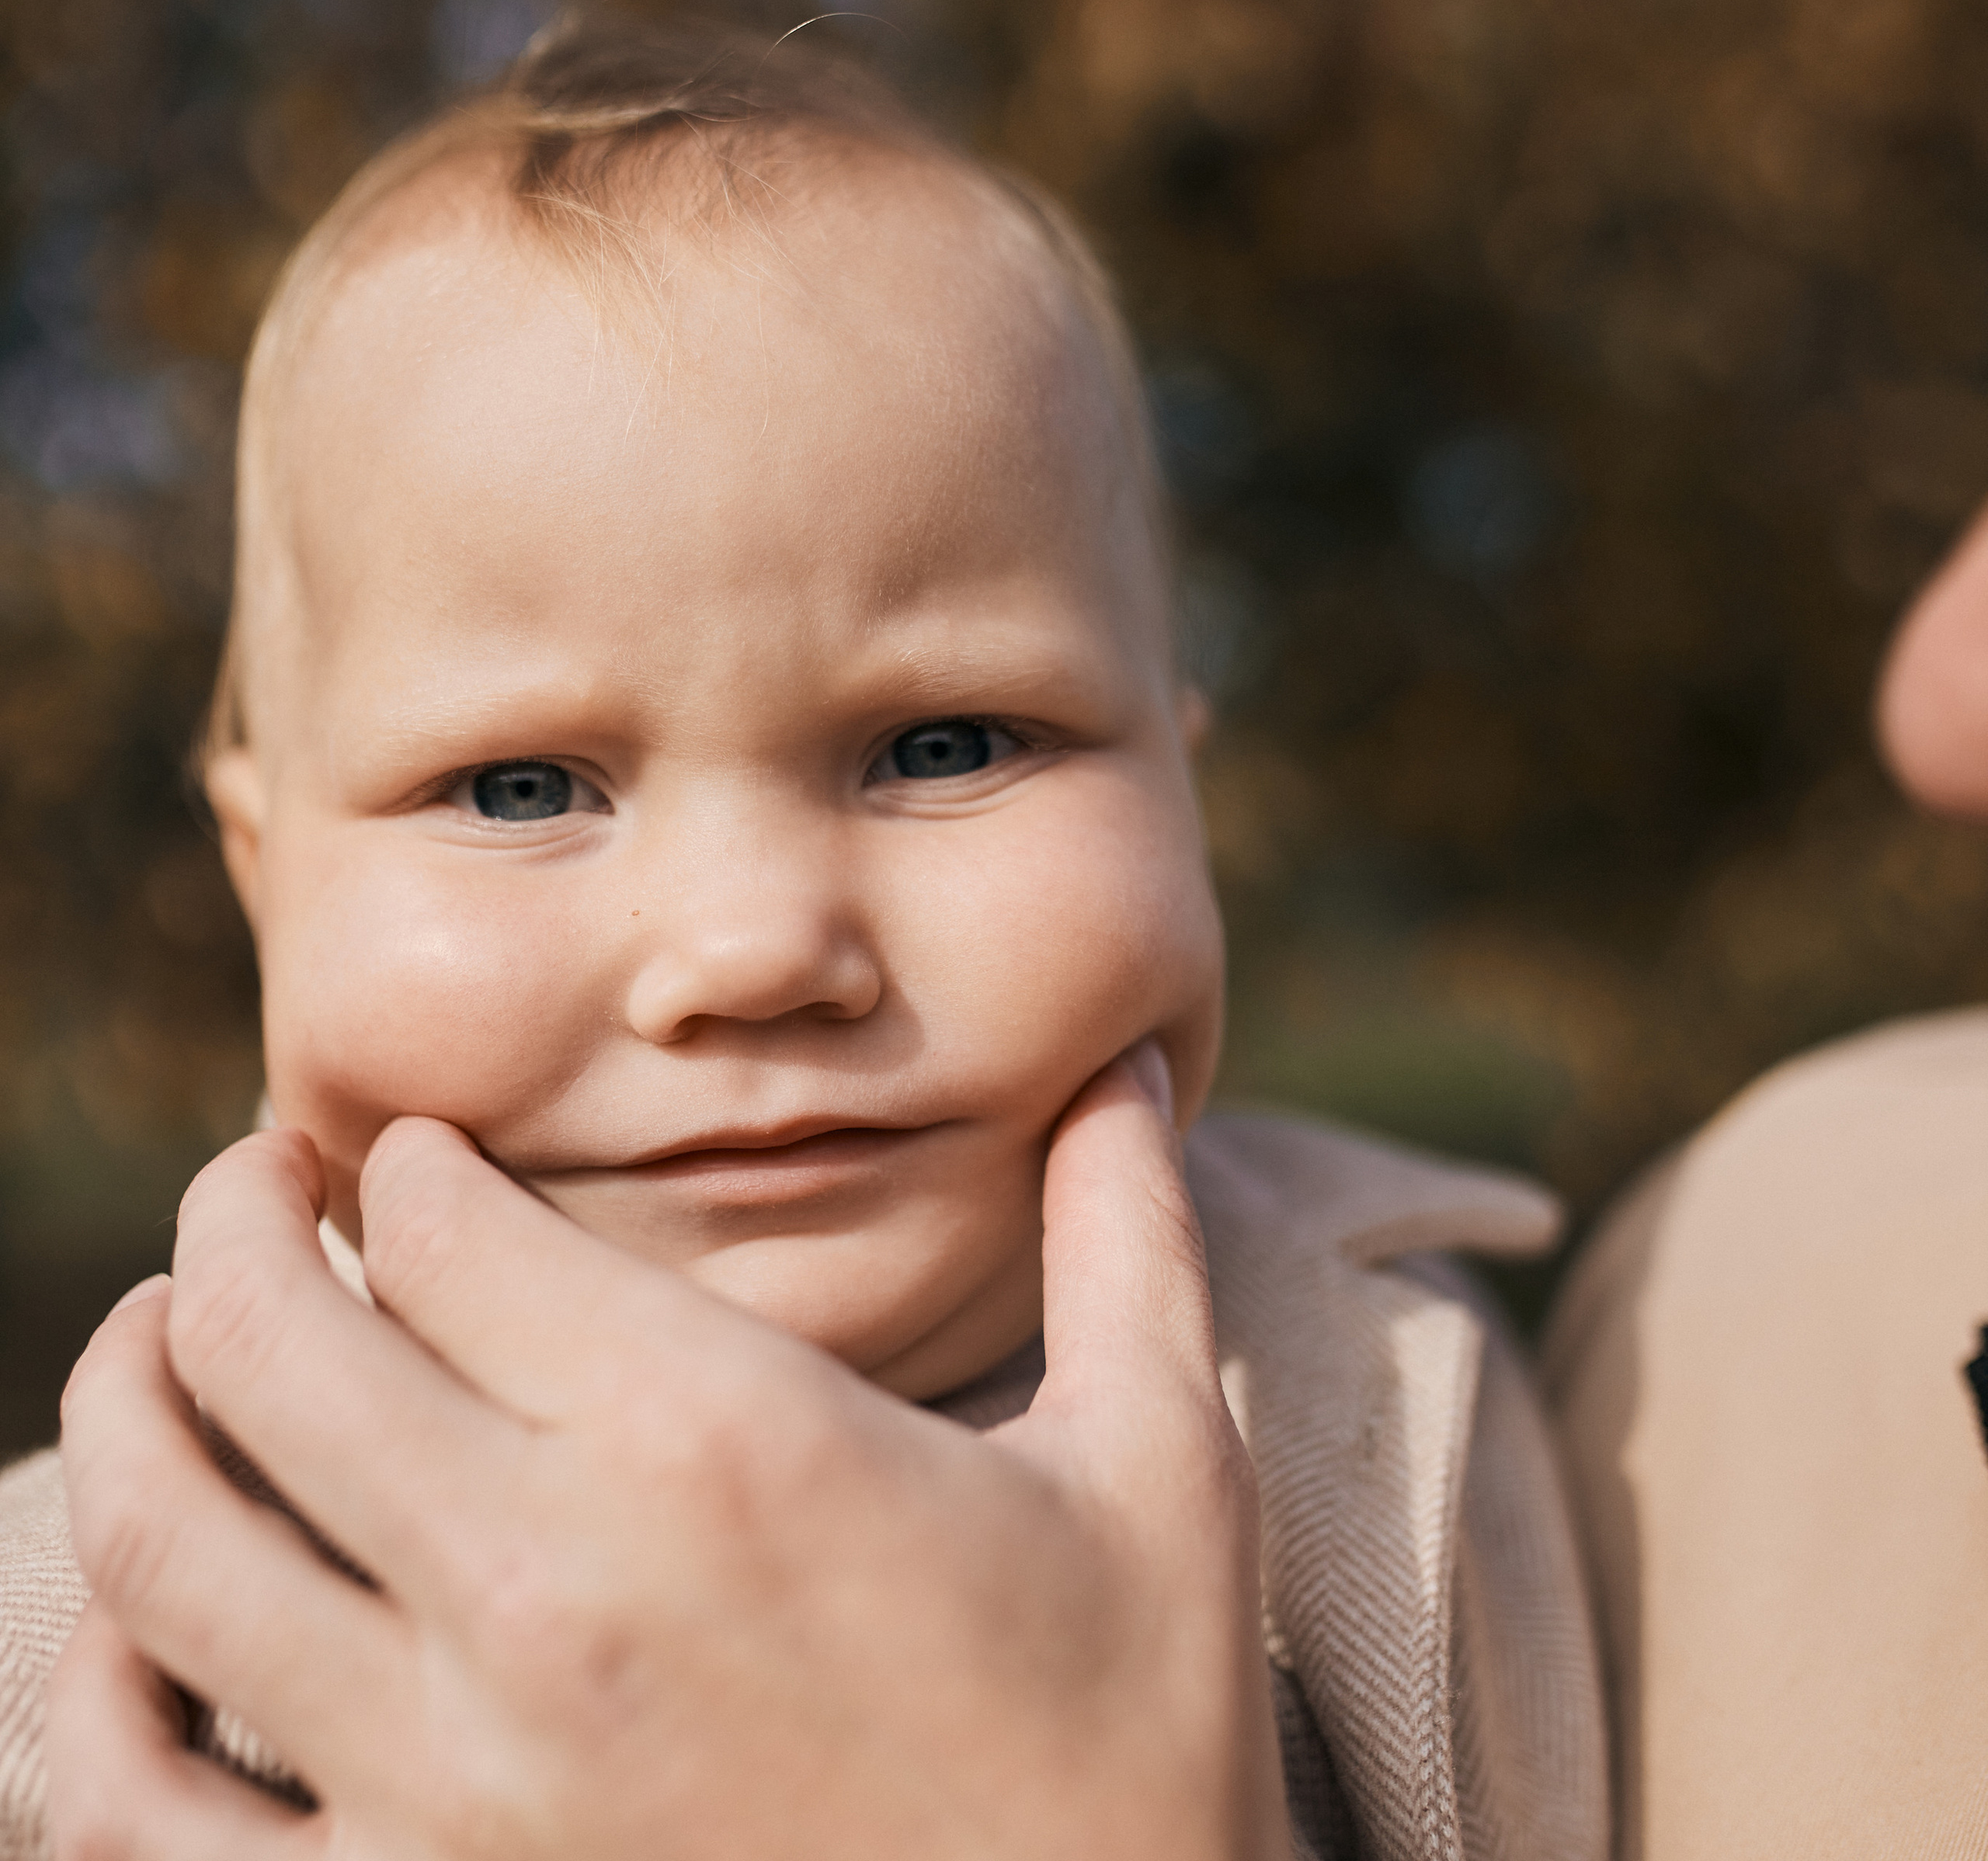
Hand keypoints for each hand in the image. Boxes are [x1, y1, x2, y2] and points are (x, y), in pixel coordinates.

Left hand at [48, 1047, 1290, 1859]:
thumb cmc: (1135, 1739)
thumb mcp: (1161, 1463)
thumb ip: (1127, 1238)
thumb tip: (1137, 1066)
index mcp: (726, 1443)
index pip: (444, 1224)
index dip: (408, 1157)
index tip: (416, 1152)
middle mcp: (555, 1590)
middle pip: (269, 1341)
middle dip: (235, 1221)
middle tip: (257, 1183)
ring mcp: (456, 1782)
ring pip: (171, 1546)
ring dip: (128, 1405)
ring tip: (157, 1339)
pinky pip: (144, 1819)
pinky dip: (90, 1705)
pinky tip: (122, 1631)